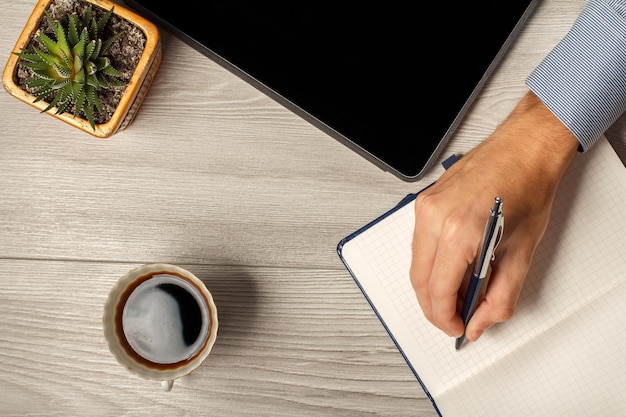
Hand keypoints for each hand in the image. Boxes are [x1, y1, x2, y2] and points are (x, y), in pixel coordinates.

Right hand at [409, 91, 578, 340]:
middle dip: (435, 307)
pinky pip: (418, 244)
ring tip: (458, 293)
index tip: (457, 328)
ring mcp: (425, 206)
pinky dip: (431, 264)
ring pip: (415, 264)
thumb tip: (479, 321)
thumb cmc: (527, 187)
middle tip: (455, 318)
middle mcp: (435, 217)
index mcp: (461, 232)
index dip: (446, 318)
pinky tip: (451, 268)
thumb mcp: (522, 252)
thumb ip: (500, 297)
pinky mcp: (422, 201)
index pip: (438, 292)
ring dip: (432, 286)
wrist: (523, 147)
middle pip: (419, 281)